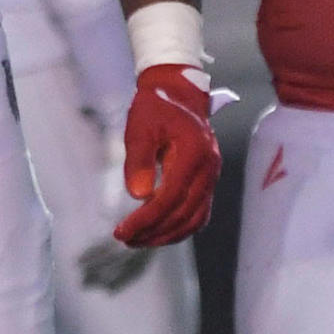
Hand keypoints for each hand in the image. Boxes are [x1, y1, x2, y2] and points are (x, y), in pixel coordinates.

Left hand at [115, 65, 222, 247]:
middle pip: (184, 214)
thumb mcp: (140, 127)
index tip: (122, 231)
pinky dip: (179, 228)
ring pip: (194, 219)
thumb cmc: (155, 107)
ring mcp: (211, 176)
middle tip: (124, 239)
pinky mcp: (208, 182)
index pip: (170, 198)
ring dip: (167, 235)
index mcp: (193, 153)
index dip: (146, 219)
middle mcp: (208, 168)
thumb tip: (139, 196)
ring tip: (137, 241)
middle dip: (153, 232)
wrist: (179, 93)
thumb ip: (139, 160)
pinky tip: (156, 232)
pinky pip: (198, 213)